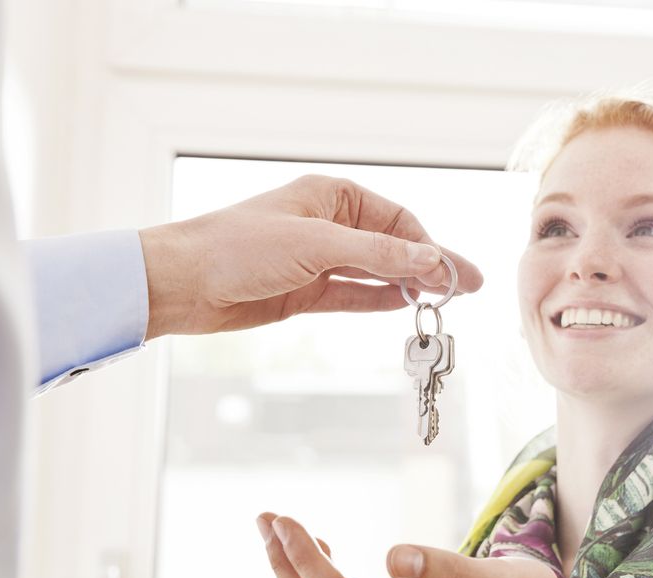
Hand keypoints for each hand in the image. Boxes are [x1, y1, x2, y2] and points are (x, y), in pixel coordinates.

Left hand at [139, 175, 482, 338]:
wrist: (182, 284)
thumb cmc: (237, 247)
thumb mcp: (317, 245)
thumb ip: (378, 255)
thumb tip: (430, 260)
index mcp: (330, 196)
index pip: (396, 220)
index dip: (428, 246)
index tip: (452, 272)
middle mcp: (328, 225)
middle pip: (393, 246)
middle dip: (430, 266)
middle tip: (470, 287)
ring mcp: (317, 260)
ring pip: (377, 273)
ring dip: (410, 286)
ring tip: (447, 302)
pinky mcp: (304, 292)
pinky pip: (355, 295)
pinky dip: (381, 301)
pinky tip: (407, 306)